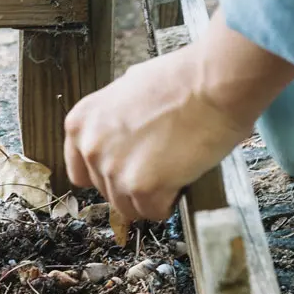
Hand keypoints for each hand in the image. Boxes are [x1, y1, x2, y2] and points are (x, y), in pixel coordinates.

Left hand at [64, 12, 293, 220]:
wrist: (213, 85)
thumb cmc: (180, 81)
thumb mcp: (128, 91)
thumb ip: (114, 120)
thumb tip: (122, 135)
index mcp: (81, 123)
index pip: (80, 172)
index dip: (106, 175)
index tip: (124, 172)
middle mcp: (91, 147)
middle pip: (106, 191)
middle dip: (132, 183)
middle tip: (159, 165)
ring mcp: (114, 169)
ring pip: (128, 206)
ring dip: (150, 197)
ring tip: (172, 171)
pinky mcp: (142, 186)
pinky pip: (153, 212)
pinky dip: (168, 203)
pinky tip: (181, 181)